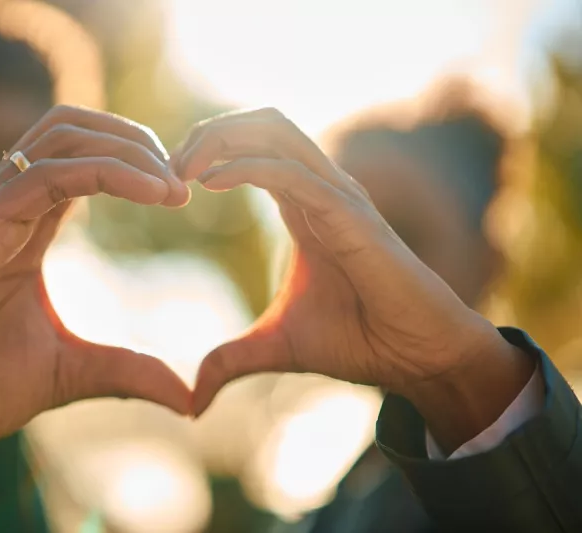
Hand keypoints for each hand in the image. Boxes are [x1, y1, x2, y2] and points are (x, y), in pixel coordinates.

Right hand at [0, 106, 191, 461]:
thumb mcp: (68, 372)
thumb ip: (125, 370)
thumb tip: (187, 397)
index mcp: (26, 228)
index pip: (82, 159)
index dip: (136, 163)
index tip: (182, 194)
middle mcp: (6, 206)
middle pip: (74, 128)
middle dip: (135, 140)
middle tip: (184, 180)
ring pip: (61, 135)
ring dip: (126, 147)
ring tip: (172, 185)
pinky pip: (46, 174)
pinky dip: (105, 170)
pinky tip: (151, 192)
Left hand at [175, 108, 533, 450]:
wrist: (416, 358)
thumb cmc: (359, 342)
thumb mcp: (275, 347)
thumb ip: (230, 360)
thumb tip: (192, 401)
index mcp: (303, 206)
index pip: (253, 148)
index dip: (208, 151)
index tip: (169, 182)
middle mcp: (320, 190)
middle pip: (262, 125)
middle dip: (209, 132)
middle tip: (168, 167)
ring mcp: (338, 197)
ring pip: (276, 132)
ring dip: (222, 139)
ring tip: (183, 169)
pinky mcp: (350, 215)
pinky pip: (291, 173)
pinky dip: (246, 168)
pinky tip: (210, 184)